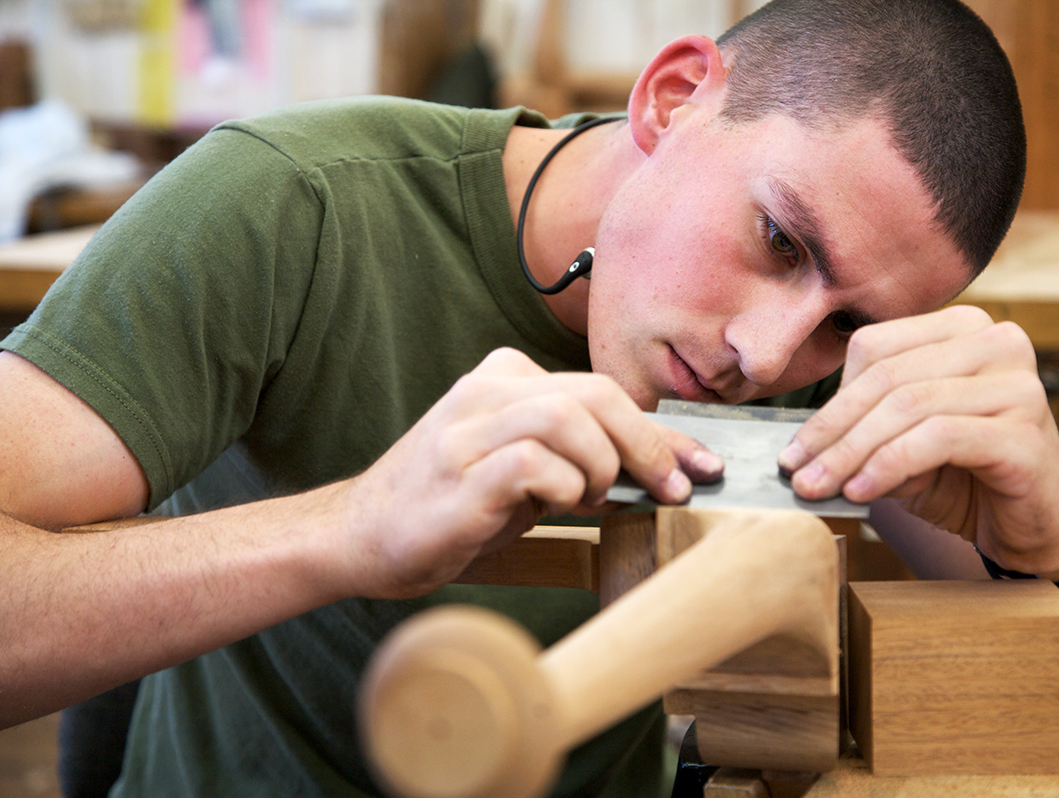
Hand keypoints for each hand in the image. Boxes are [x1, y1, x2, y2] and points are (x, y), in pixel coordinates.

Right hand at [341, 348, 722, 596]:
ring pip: (566, 416)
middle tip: (671, 489)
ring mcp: (467, 431)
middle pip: (593, 392)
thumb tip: (658, 467)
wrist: (359, 535)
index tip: (700, 464)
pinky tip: (558, 507)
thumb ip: (576, 454)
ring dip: (602, 466)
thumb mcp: (520, 468)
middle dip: (648, 445)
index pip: (600, 389)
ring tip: (596, 500)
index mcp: (503, 378)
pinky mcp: (459, 475)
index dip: (659, 430)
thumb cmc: (449, 505)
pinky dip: (564, 486)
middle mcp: (484, 392)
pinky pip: (534, 462)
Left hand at [777, 306, 1058, 580]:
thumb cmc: (963, 479)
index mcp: (962, 329)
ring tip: (821, 488)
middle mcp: (997, 343)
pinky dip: (890, 465)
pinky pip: (938, 437)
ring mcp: (1018, 384)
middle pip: (887, 378)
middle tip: (796, 474)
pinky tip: (863, 490)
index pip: (874, 349)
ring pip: (908, 407)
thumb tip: (799, 445)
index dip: (828, 402)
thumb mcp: (900, 442)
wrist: (1034, 528)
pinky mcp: (1025, 430)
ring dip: (852, 453)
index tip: (795, 449)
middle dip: (832, 432)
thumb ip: (861, 427)